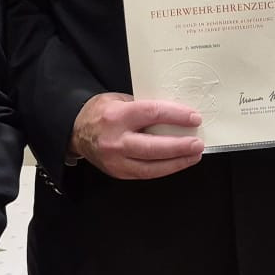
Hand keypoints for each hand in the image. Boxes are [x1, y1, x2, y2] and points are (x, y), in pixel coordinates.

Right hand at [69, 92, 204, 179]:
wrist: (76, 131)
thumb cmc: (101, 112)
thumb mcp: (119, 100)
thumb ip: (144, 107)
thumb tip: (175, 114)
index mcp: (116, 116)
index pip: (151, 114)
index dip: (176, 116)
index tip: (194, 118)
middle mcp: (115, 141)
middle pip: (153, 147)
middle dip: (179, 146)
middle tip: (198, 143)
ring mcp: (115, 161)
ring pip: (151, 167)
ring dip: (176, 162)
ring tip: (193, 156)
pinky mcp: (118, 173)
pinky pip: (145, 174)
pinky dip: (163, 169)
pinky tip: (176, 163)